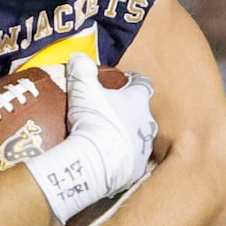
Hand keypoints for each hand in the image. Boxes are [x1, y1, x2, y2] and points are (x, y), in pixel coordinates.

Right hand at [27, 55, 156, 223]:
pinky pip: (130, 161)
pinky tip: (105, 161)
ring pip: (137, 137)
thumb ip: (82, 70)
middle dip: (129, 112)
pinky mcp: (137, 169)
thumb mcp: (83, 89)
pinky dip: (120, 159)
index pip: (143, 85)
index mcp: (138, 100)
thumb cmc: (95, 119)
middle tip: (111, 114)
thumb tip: (78, 56)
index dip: (134, 81)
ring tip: (106, 140)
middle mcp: (147, 122)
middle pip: (142, 113)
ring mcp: (144, 147)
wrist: (96, 161)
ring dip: (126, 137)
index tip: (127, 81)